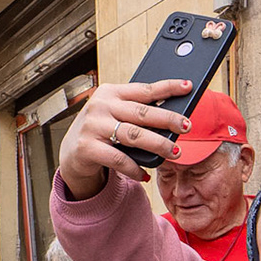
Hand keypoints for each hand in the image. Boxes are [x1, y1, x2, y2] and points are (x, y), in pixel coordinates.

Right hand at [57, 80, 195, 196]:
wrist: (73, 152)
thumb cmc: (103, 130)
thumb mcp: (117, 114)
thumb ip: (138, 111)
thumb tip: (173, 115)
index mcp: (110, 92)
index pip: (144, 89)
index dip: (167, 87)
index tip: (187, 86)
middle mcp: (100, 106)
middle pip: (142, 113)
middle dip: (168, 119)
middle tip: (187, 126)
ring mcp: (92, 126)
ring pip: (134, 135)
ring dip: (158, 145)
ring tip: (175, 152)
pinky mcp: (87, 148)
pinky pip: (119, 159)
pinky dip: (135, 168)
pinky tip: (145, 173)